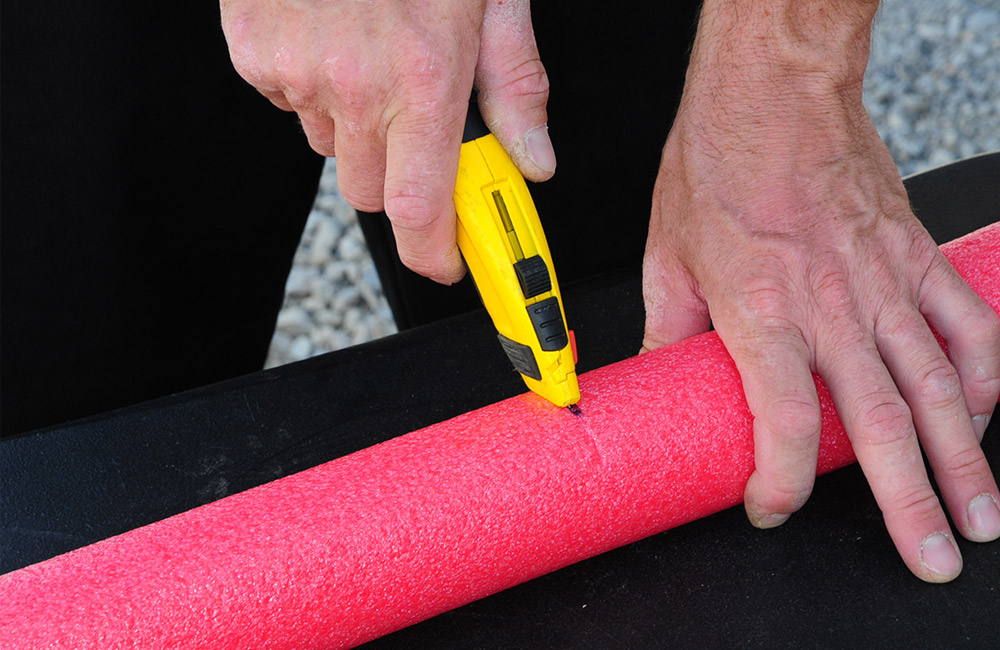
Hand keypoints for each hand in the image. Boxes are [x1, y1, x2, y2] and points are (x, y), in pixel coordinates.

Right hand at [220, 0, 554, 282]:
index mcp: (424, 78)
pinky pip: (287, 100)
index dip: (438, 256)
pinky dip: (312, 83)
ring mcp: (296, 69)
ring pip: (330, 146)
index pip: (424, 213)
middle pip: (374, 195)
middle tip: (419, 127)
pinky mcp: (253, 49)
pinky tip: (332, 31)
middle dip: (403, 180)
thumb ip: (517, 89)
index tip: (452, 264)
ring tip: (373, 52)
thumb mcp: (493, 1)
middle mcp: (355, 85)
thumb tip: (535, 161)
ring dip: (356, 124)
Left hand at [642, 0, 999, 581]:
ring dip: (963, 457)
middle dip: (911, 504)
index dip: (782, 481)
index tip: (770, 506)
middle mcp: (832, 307)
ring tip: (978, 513)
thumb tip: (661, 378)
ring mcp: (883, 282)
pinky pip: (964, 323)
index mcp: (763, 312)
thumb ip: (670, 331)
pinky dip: (982, 373)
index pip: (787, 423)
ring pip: (936, 387)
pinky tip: (983, 412)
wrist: (772, 90)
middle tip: (931, 557)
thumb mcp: (667, 256)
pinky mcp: (912, 254)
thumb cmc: (718, 162)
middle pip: (882, 425)